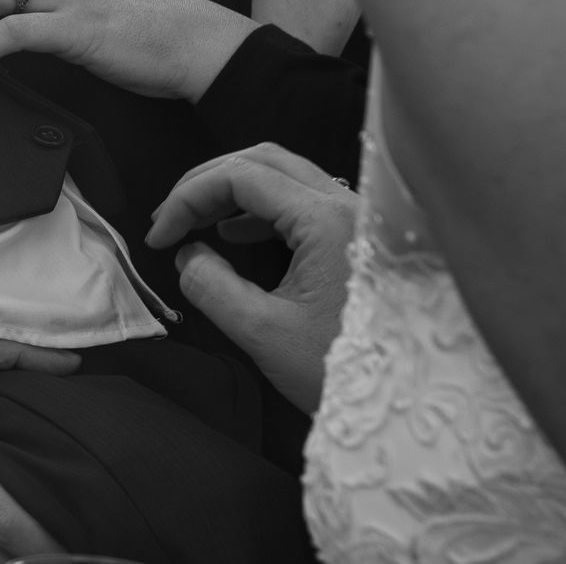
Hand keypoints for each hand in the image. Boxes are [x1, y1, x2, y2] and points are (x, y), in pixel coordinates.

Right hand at [144, 142, 357, 412]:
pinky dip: (259, 209)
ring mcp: (354, 219)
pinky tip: (234, 234)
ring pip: (282, 176)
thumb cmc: (340, 372)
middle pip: (262, 160)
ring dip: (232, 192)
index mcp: (325, 221)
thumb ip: (212, 286)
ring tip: (194, 223)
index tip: (159, 237)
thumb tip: (188, 253)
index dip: (187, 198)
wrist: (406, 404)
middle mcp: (346, 206)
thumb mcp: (263, 333)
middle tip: (171, 217)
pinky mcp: (354, 238)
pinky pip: (300, 201)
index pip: (240, 176)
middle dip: (207, 182)